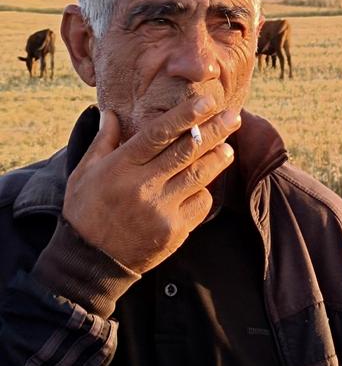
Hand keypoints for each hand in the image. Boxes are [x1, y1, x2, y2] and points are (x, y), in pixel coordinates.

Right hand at [62, 95, 240, 273]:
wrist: (90, 263)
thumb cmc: (87, 211)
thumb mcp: (84, 173)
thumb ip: (103, 140)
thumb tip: (109, 111)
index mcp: (121, 167)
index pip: (159, 134)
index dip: (185, 116)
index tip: (206, 102)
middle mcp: (142, 186)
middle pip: (187, 150)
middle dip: (214, 130)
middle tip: (233, 115)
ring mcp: (161, 210)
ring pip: (200, 175)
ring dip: (218, 158)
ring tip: (228, 146)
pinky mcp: (174, 231)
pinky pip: (200, 203)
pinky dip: (205, 190)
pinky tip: (205, 183)